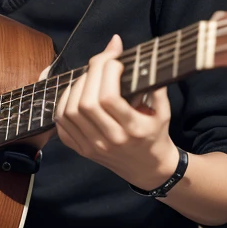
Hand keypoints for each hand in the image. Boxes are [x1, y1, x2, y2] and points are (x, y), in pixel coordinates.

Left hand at [50, 33, 178, 189]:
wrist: (148, 169)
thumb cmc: (156, 135)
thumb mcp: (164, 111)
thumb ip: (155, 86)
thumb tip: (143, 58)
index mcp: (133, 129)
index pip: (109, 97)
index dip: (107, 72)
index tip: (115, 60)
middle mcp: (110, 140)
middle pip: (87, 102)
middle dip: (91, 73)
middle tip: (100, 62)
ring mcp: (93, 147)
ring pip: (71, 112)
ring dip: (75, 87)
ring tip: (88, 76)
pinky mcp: (82, 150)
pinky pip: (62, 126)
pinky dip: (63, 105)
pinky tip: (75, 93)